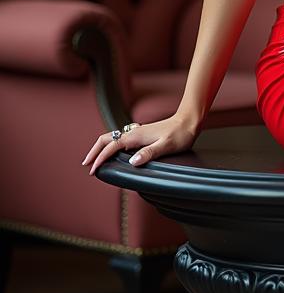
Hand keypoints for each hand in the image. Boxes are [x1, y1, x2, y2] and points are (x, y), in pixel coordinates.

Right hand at [81, 110, 200, 176]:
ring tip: (95, 159)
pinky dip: (110, 145)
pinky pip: (120, 139)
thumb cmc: (180, 134)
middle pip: (106, 139)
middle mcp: (133, 132)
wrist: (188, 121)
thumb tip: (133, 161)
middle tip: (87, 164)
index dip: (100, 159)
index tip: (93, 170)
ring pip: (112, 138)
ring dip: (101, 148)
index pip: (111, 147)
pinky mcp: (141, 134)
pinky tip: (113, 153)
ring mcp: (136, 132)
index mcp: (135, 136)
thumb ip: (150, 153)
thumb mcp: (166, 146)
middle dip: (94, 151)